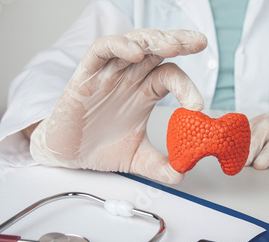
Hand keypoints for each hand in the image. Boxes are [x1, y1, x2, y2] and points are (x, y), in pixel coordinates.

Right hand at [30, 29, 206, 183]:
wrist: (68, 155)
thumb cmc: (101, 147)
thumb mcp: (136, 159)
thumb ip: (159, 166)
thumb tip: (181, 174)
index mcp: (145, 93)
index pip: (170, 76)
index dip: (187, 86)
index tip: (198, 106)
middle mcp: (129, 78)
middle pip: (157, 49)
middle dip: (180, 41)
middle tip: (200, 43)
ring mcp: (109, 74)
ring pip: (133, 44)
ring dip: (154, 40)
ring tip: (173, 46)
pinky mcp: (86, 75)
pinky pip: (101, 51)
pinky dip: (119, 47)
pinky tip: (136, 55)